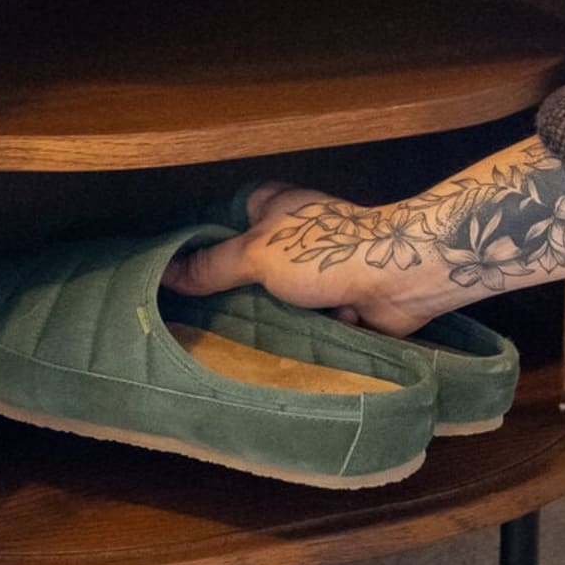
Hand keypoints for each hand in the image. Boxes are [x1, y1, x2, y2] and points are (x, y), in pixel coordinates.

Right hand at [161, 180, 464, 337]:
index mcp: (273, 206)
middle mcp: (294, 235)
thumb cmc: (326, 253)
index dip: (201, 249)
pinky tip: (271, 358)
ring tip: (223, 349)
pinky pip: (303, 324)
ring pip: (274, 299)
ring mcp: (317, 271)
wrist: (400, 278)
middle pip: (248, 267)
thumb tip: (164, 271)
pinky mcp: (337, 304)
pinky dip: (298, 335)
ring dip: (266, 320)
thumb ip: (212, 266)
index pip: (224, 222)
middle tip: (192, 324)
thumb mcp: (256, 256)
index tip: (172, 282)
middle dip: (232, 294)